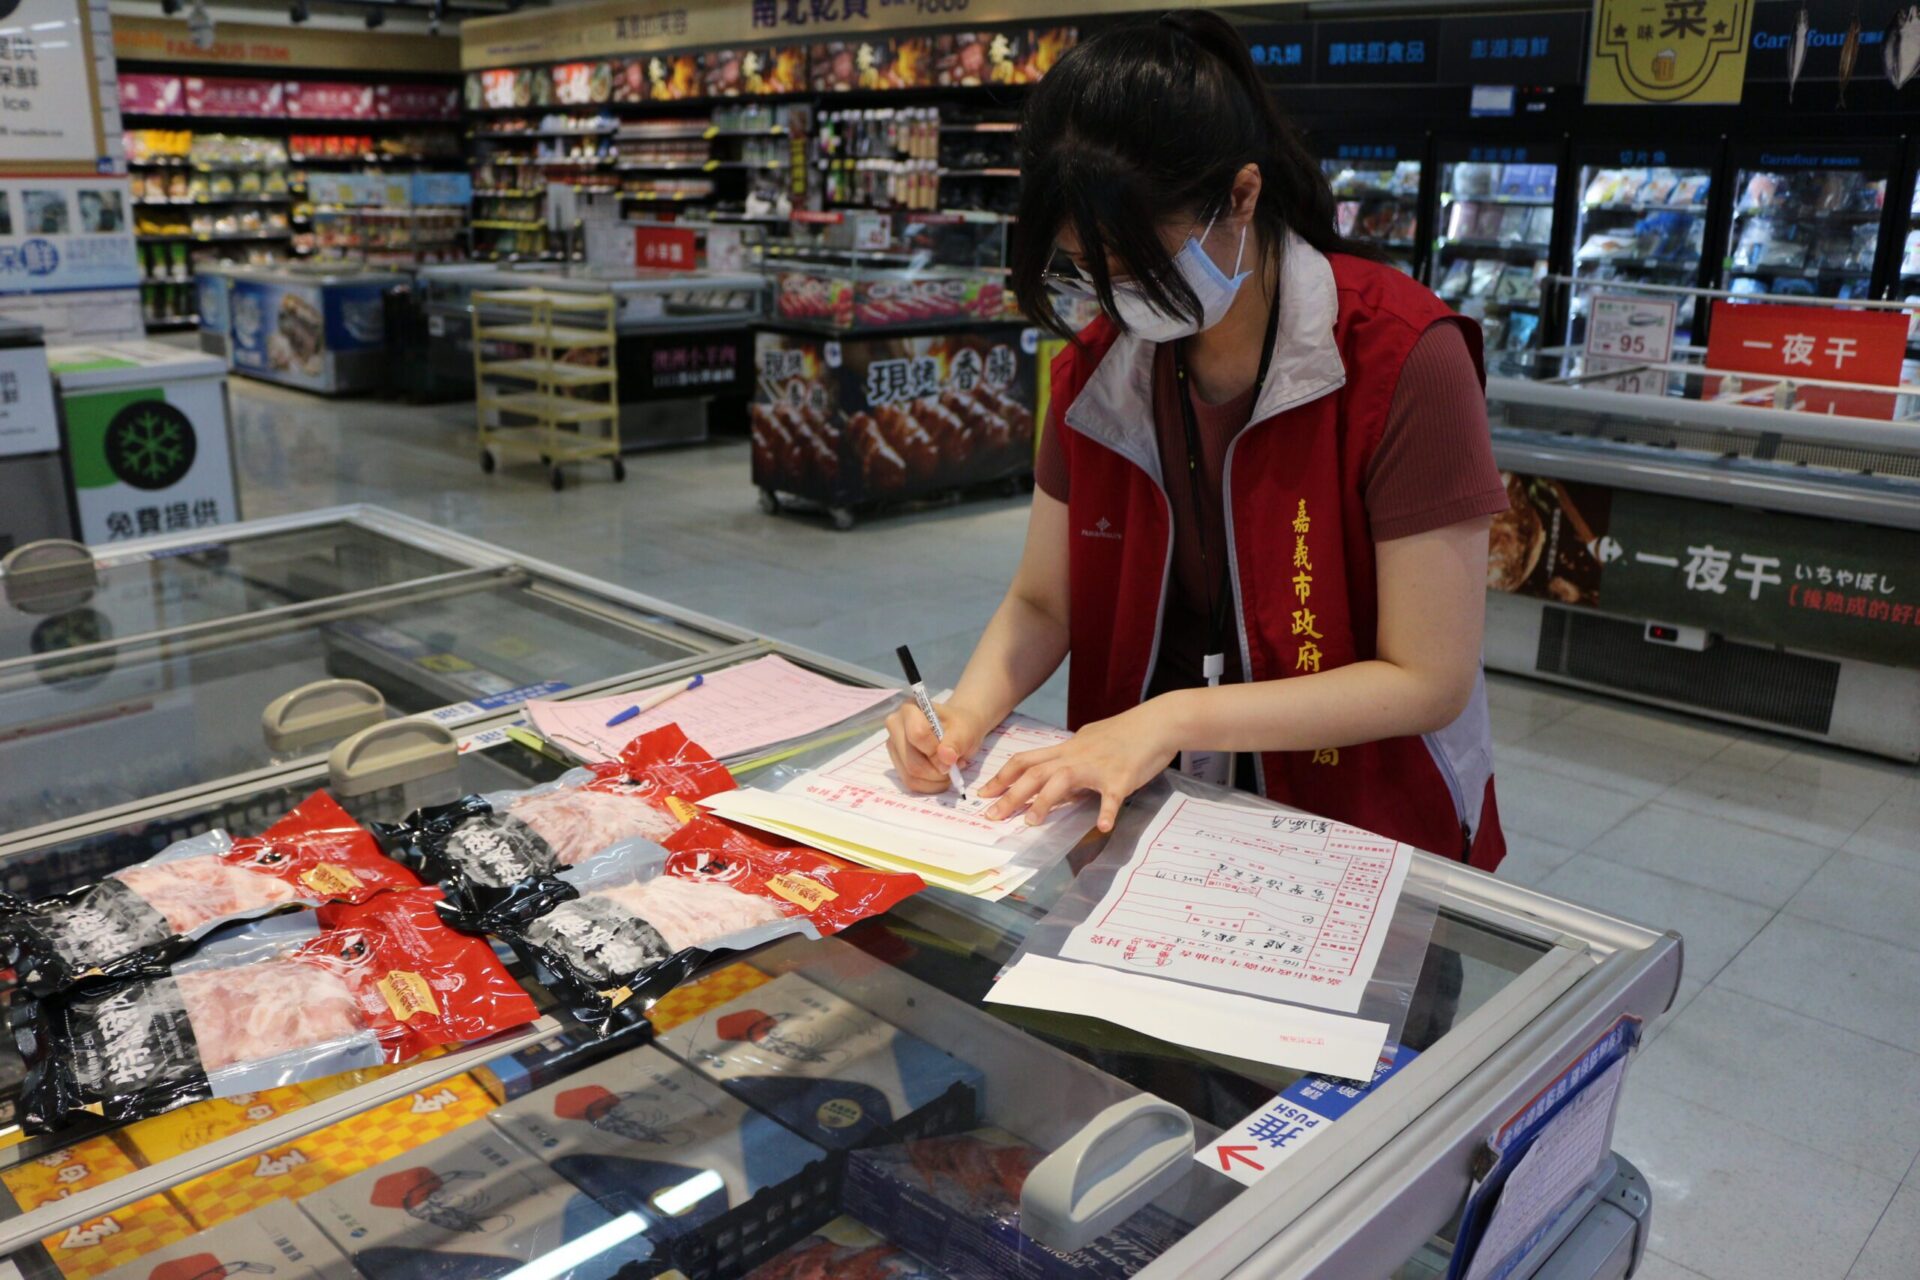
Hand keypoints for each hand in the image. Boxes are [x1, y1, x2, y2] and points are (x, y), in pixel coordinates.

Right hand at [884, 698, 988, 794]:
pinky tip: (941, 775)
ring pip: (911, 776)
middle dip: (937, 771)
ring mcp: (893, 746)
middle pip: (912, 762)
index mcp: (910, 710)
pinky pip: (911, 783)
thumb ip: (956, 742)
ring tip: (949, 769)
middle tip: (954, 767)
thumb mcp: (965, 730)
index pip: (918, 735)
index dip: (936, 752)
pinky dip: (930, 785)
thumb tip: (946, 758)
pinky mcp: (896, 762)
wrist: (957, 730)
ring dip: (935, 780)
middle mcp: (895, 726)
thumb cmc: (960, 726)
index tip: (952, 758)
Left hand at [979, 703, 1175, 831]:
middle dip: (1011, 794)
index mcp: (1067, 749)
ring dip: (1044, 801)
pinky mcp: (1122, 777)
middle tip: (991, 816)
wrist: (1158, 722)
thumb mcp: (1090, 742)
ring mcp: (1098, 766)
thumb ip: (1072, 759)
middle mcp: (1076, 756)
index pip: (1026, 761)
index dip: (1002, 777)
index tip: (983, 794)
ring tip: (1030, 823)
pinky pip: (1112, 795)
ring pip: (1063, 780)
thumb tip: (1057, 775)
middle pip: (1036, 772)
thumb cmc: (1126, 733)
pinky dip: (1107, 811)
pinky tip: (1103, 826)